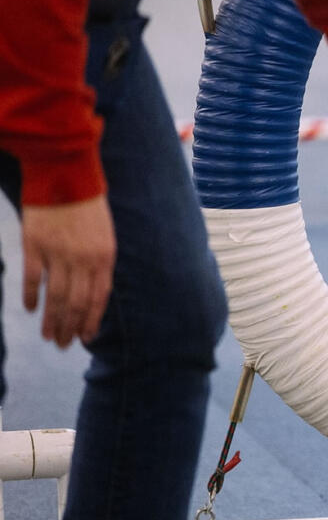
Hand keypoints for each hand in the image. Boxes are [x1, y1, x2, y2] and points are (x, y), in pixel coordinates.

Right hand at [22, 195, 115, 347]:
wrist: (66, 174)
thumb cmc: (88, 206)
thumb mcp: (105, 236)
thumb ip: (99, 264)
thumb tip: (93, 293)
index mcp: (104, 257)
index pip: (98, 299)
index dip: (91, 321)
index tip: (85, 337)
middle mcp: (83, 259)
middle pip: (76, 303)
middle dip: (70, 327)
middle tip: (62, 345)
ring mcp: (58, 253)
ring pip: (55, 296)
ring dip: (52, 320)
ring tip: (48, 337)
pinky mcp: (34, 244)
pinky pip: (32, 277)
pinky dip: (30, 296)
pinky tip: (30, 310)